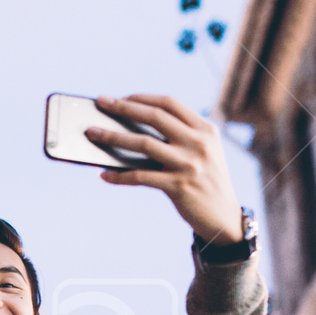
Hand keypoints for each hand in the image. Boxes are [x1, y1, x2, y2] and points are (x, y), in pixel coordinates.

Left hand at [85, 94, 243, 244]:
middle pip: (154, 118)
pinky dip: (119, 175)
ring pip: (143, 144)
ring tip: (92, 133)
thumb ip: (181, 135)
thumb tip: (132, 127)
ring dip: (113, 137)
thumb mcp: (204, 151)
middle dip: (123, 108)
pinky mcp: (178, 187)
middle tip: (101, 103)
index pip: (169, 103)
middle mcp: (198, 143)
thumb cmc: (206, 180)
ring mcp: (188, 165)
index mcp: (205, 129)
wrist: (223, 216)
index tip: (121, 98)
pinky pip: (140, 177)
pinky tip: (103, 174)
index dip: (143, 98)